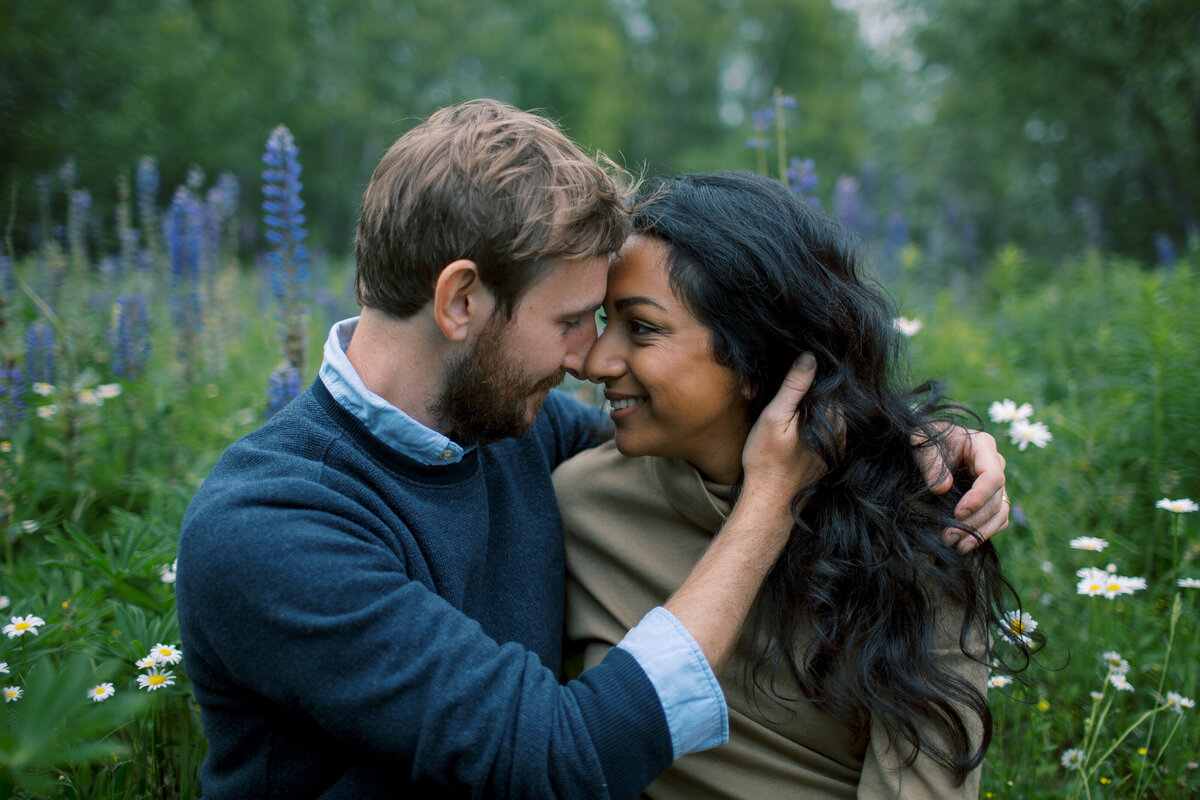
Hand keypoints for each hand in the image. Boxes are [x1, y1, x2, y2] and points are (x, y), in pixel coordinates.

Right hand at [740, 353, 823, 511]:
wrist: (770, 502)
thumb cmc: (767, 460)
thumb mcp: (775, 418)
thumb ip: (794, 388)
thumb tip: (810, 357)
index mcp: (830, 418)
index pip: (830, 384)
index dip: (813, 375)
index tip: (795, 373)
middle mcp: (840, 432)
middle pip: (833, 400)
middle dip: (815, 392)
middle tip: (789, 393)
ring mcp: (838, 447)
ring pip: (832, 416)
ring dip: (817, 409)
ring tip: (792, 412)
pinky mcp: (831, 458)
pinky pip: (829, 432)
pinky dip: (818, 425)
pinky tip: (798, 430)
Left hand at [917, 425, 1008, 552]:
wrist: (924, 443)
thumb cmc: (924, 439)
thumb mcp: (921, 444)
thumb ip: (931, 463)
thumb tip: (942, 489)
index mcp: (983, 446)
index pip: (992, 476)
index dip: (979, 498)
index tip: (958, 513)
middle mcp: (995, 464)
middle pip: (997, 498)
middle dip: (974, 520)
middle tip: (949, 536)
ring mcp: (994, 482)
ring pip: (1000, 512)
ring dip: (981, 532)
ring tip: (958, 546)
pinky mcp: (989, 497)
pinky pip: (997, 518)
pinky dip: (983, 532)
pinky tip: (965, 545)